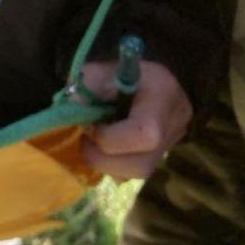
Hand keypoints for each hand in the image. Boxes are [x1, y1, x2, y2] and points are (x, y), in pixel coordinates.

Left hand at [80, 60, 192, 179]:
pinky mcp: (160, 155)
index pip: (144, 134)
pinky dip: (113, 165)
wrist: (142, 77)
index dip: (109, 138)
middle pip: (141, 164)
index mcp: (163, 96)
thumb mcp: (97, 70)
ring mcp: (171, 144)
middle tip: (86, 138)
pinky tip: (104, 148)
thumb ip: (84, 89)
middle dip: (103, 158)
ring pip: (138, 174)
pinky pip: (134, 173)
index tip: (89, 126)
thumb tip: (69, 113)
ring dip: (106, 164)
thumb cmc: (117, 71)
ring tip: (93, 142)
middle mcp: (175, 125)